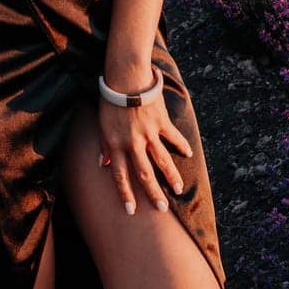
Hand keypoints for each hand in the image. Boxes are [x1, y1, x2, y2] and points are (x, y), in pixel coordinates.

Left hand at [97, 66, 194, 215]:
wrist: (125, 78)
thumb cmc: (110, 100)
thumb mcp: (101, 124)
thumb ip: (103, 145)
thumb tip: (103, 164)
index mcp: (115, 144)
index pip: (120, 175)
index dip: (125, 194)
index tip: (131, 211)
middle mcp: (133, 143)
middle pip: (144, 173)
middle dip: (152, 193)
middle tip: (161, 209)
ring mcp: (149, 133)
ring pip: (162, 160)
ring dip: (171, 176)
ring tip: (178, 189)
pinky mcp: (161, 122)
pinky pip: (173, 137)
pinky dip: (181, 145)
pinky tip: (187, 154)